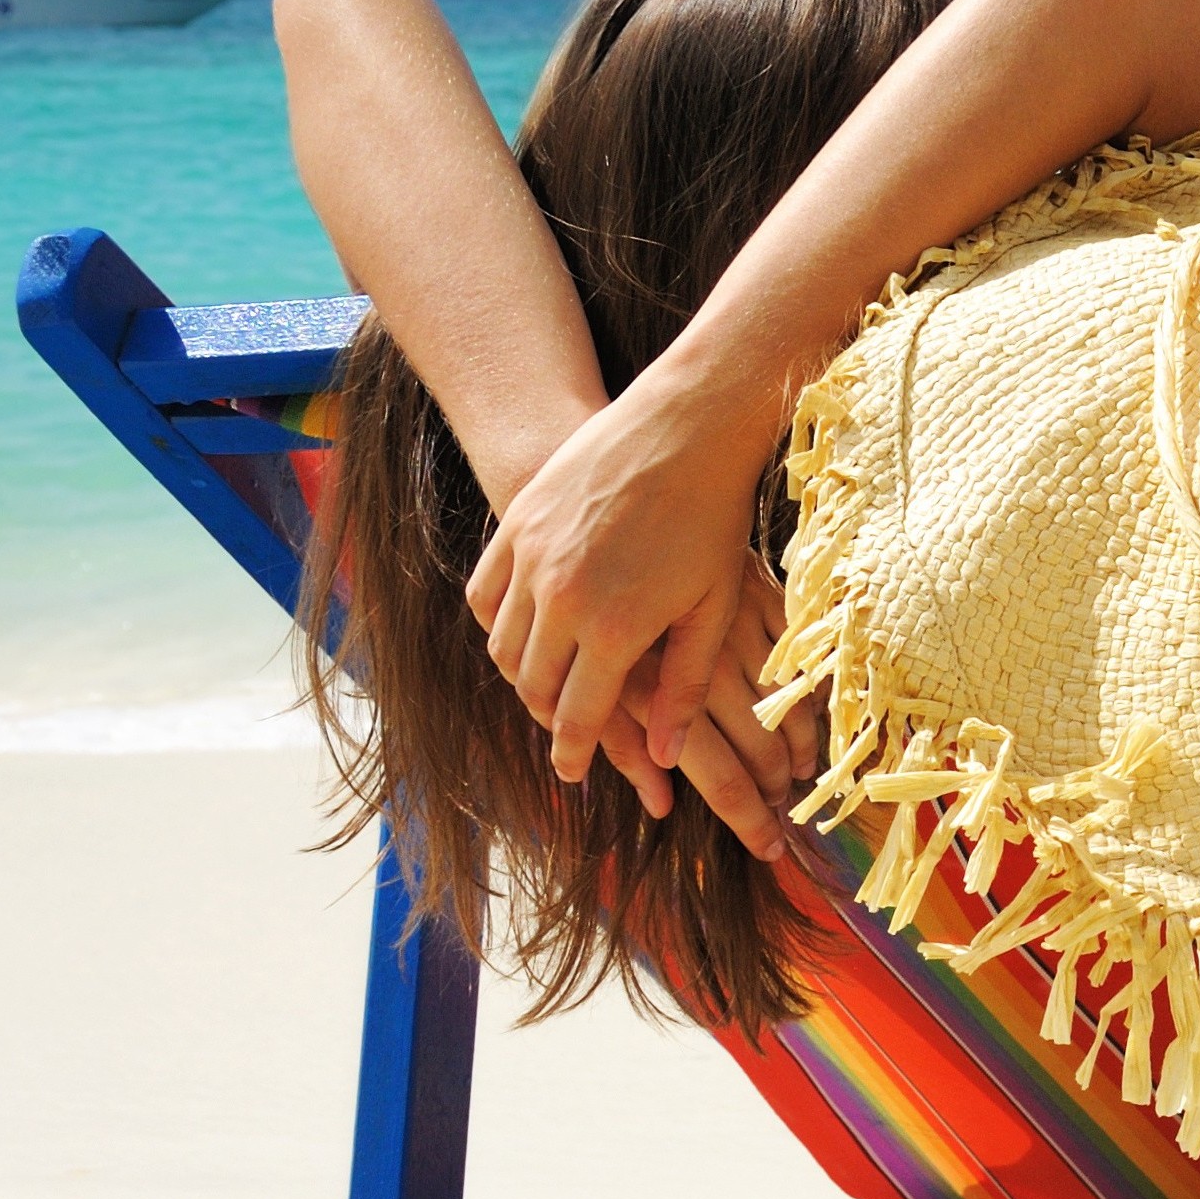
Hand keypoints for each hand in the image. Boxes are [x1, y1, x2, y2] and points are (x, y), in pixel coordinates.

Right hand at [469, 377, 780, 825]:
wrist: (687, 425)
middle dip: (550, 718)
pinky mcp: (515, 525)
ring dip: (523, 675)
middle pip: (533, 686)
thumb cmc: (712, 519)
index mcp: (615, 629)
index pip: (577, 716)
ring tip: (548, 686)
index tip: (574, 772)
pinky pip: (486, 596)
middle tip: (566, 730)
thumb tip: (666, 755)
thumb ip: (684, 686)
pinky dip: (498, 625)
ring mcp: (530, 558)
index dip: (575, 753)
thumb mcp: (713, 609)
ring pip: (504, 645)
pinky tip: (521, 634)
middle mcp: (560, 599)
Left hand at [593, 557, 811, 861]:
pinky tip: (811, 726)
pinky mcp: (761, 592)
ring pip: (785, 706)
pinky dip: (809, 698)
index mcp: (654, 686)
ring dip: (797, 751)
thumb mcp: (605, 669)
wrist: (617, 494)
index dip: (744, 818)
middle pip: (757, 748)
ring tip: (798, 780)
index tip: (770, 848)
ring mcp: (737, 625)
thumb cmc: (595, 594)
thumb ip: (626, 737)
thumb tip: (656, 803)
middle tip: (785, 824)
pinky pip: (798, 660)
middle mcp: (700, 660)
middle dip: (773, 793)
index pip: (714, 774)